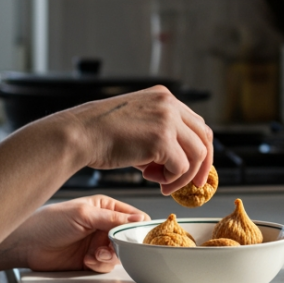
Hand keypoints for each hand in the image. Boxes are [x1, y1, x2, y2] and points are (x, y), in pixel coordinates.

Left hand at [0, 196, 148, 273]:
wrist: (28, 245)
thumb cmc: (50, 222)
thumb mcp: (84, 215)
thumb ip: (113, 218)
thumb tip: (140, 219)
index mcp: (105, 207)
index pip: (134, 216)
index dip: (138, 227)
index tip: (137, 236)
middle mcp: (104, 225)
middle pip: (129, 238)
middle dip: (122, 245)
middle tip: (112, 246)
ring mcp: (97, 243)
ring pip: (119, 254)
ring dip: (109, 256)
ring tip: (94, 254)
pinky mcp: (91, 260)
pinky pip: (106, 266)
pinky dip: (99, 265)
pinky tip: (86, 260)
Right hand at [57, 86, 213, 194]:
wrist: (79, 134)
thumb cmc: (100, 134)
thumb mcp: (137, 125)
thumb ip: (160, 136)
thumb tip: (179, 161)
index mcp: (164, 97)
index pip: (196, 124)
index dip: (199, 149)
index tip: (195, 169)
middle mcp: (169, 104)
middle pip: (204, 137)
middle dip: (202, 165)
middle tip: (195, 185)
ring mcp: (167, 120)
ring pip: (197, 154)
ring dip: (183, 176)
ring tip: (163, 184)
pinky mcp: (162, 139)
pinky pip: (181, 167)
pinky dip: (172, 180)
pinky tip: (153, 180)